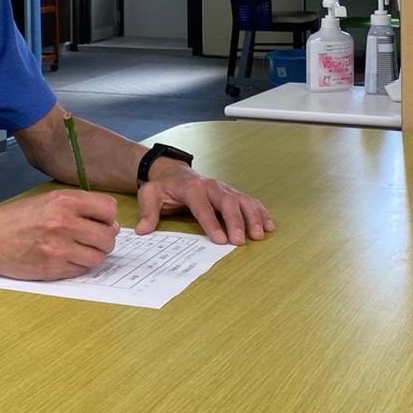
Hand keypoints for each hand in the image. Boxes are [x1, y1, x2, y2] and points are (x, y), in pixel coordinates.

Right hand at [0, 190, 120, 280]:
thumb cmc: (19, 218)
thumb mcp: (49, 200)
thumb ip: (80, 207)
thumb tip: (111, 223)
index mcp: (65, 201)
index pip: (109, 209)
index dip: (107, 218)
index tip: (100, 222)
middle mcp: (64, 223)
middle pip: (108, 237)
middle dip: (104, 240)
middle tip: (92, 240)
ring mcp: (59, 248)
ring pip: (97, 257)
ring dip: (91, 255)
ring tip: (76, 250)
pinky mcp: (53, 268)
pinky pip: (81, 271)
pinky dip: (77, 267)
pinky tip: (63, 258)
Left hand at [134, 164, 275, 245]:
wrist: (173, 171)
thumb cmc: (163, 186)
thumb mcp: (149, 194)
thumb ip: (147, 212)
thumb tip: (142, 230)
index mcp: (191, 188)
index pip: (202, 206)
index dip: (212, 223)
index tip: (220, 240)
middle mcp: (211, 186)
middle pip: (227, 202)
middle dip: (235, 221)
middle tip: (240, 241)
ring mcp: (224, 188)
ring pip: (242, 200)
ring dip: (252, 217)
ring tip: (260, 234)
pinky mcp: (231, 193)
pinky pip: (249, 200)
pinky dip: (260, 212)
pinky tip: (269, 225)